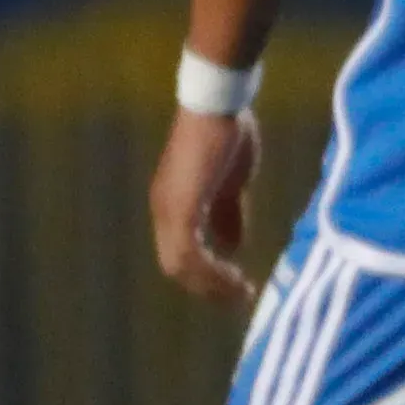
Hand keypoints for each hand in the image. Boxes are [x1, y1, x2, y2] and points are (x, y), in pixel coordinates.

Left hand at [151, 106, 260, 306]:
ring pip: (181, 266)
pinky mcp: (181, 208)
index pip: (182, 253)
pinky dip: (212, 270)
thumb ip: (229, 214)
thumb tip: (233, 246)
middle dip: (208, 287)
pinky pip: (190, 253)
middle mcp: (165, 212)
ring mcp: (170, 210)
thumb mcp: (232, 182)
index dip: (206, 275)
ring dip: (211, 284)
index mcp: (175, 205)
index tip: (236, 286)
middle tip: (239, 298)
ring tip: (240, 292)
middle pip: (177, 267)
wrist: (218, 105)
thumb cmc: (226, 133)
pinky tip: (235, 273)